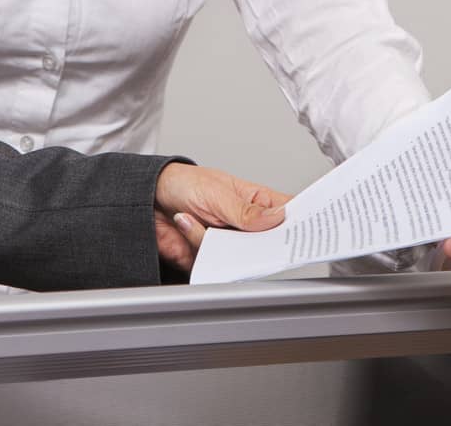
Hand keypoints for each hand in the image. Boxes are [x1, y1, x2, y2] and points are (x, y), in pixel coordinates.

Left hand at [153, 163, 289, 271]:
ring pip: (240, 258)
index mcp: (254, 201)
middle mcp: (244, 225)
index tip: (305, 231)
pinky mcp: (209, 259)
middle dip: (257, 243)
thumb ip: (246, 211)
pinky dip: (198, 245)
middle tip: (243, 234)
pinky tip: (185, 224)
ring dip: (216, 240)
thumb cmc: (182, 184)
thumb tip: (277, 219)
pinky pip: (214, 265)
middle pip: (268, 244)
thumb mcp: (216, 192)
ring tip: (196, 218)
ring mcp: (228, 244)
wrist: (145, 200)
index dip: (300, 222)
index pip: (286, 212)